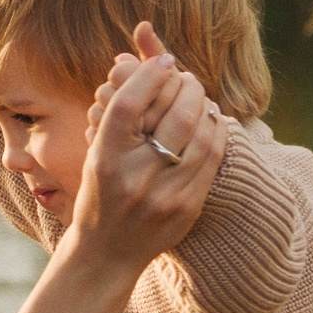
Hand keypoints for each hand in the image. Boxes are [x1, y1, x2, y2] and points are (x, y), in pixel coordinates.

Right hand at [65, 35, 226, 270]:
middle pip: (175, 117)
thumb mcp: (97, 153)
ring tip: (200, 97)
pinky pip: (213, 160)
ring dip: (206, 107)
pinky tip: (210, 122)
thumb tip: (143, 58)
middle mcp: (134, 179)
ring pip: (201, 136)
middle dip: (188, 88)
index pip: (129, 105)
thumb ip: (118, 110)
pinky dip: (216, 132)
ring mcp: (164, 197)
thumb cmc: (100, 193)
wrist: (106, 254)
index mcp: (104, 161)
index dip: (150, 74)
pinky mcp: (187, 209)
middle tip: (188, 77)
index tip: (164, 59)